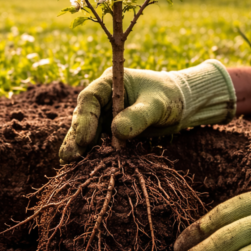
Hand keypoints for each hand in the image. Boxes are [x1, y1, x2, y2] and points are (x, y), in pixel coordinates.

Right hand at [59, 60, 234, 163]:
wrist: (180, 105)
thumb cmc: (169, 97)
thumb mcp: (157, 105)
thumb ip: (139, 116)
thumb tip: (117, 132)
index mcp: (110, 83)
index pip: (90, 98)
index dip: (85, 119)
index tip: (85, 140)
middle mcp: (103, 99)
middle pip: (83, 117)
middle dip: (76, 137)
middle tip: (70, 157)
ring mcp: (105, 115)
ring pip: (86, 131)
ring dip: (79, 148)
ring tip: (69, 165)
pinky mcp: (110, 131)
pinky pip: (97, 142)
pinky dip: (91, 154)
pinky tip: (82, 167)